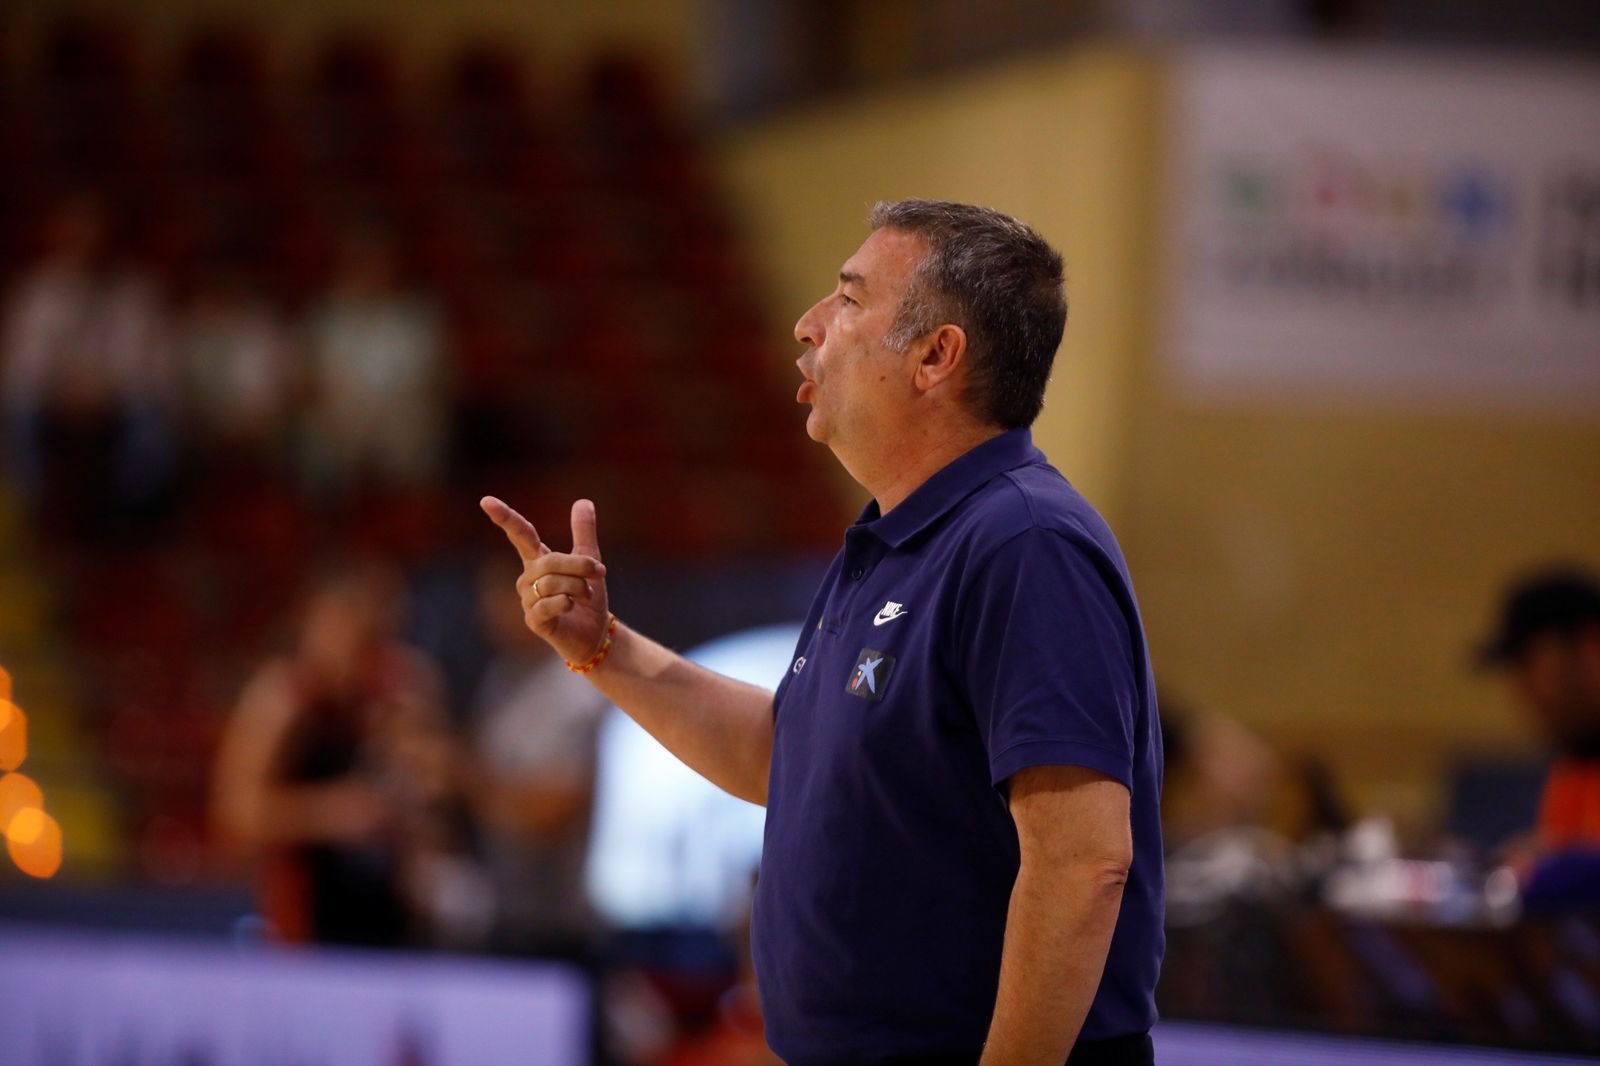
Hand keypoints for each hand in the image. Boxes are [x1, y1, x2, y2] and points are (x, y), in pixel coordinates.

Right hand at [480, 496, 609, 665]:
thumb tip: (583, 501)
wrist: (595, 632)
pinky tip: (571, 607)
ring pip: (552, 583)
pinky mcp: (533, 620)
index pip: (520, 534)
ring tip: (586, 596)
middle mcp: (528, 578)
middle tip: (600, 572)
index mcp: (538, 560)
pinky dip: (566, 603)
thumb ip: (584, 533)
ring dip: (579, 587)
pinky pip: (549, 604)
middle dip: (579, 565)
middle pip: (550, 561)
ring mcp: (528, 600)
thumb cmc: (588, 597)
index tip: (486, 500)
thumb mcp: (591, 561)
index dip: (504, 517)